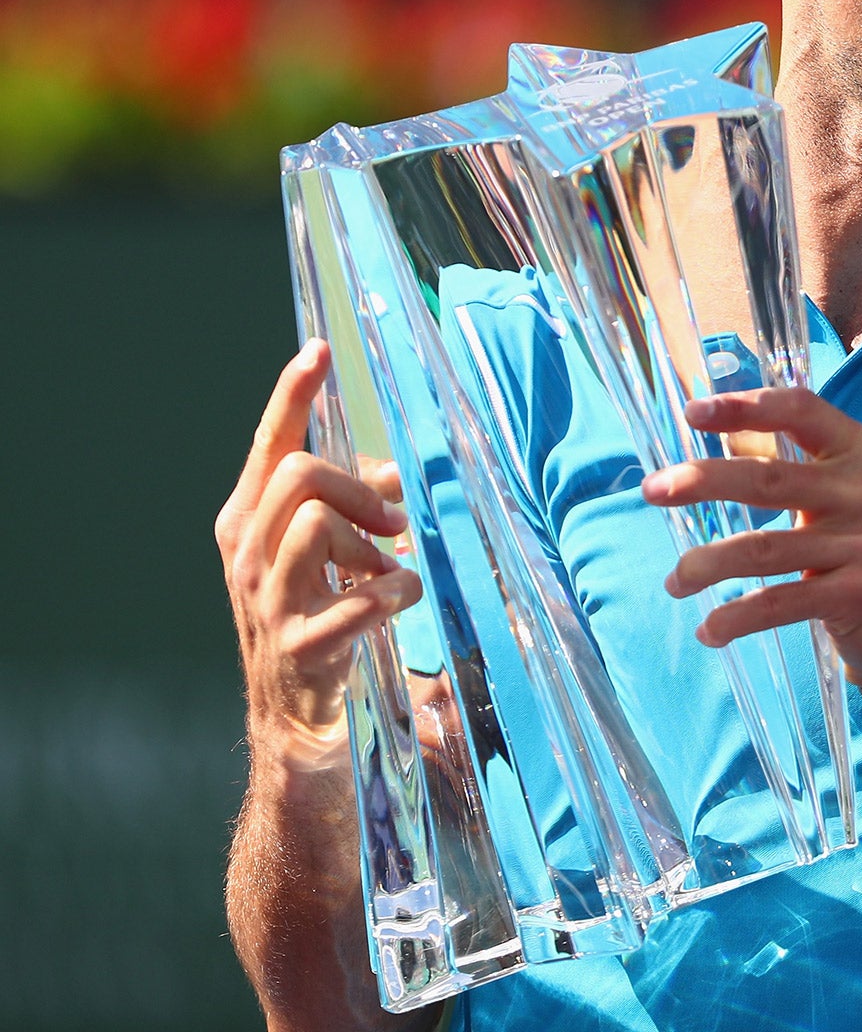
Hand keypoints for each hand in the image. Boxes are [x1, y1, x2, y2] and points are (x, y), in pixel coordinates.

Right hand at [215, 340, 421, 768]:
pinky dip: (394, 589)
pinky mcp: (300, 645)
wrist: (296, 727)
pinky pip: (357, 595)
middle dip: (358, 487)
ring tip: (384, 567)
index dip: (291, 395)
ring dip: (369, 540)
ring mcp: (266, 602)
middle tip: (392, 523)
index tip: (317, 351)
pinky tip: (400, 598)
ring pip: (314, 522)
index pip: (269, 445)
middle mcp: (244, 555)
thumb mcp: (329, 554)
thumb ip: (354, 505)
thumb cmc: (317, 624)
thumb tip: (389, 471)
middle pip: (300, 474)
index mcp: (247, 524)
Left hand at [640, 388, 861, 688]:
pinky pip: (781, 603)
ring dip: (707, 564)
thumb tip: (712, 437)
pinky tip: (710, 629)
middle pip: (770, 479)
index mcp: (861, 450)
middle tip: (653, 490)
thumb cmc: (859, 543)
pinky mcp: (857, 594)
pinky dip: (737, 618)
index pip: (801, 411)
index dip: (744, 407)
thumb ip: (788, 464)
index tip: (691, 413)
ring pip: (765, 549)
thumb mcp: (839, 492)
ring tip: (674, 580)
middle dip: (703, 481)